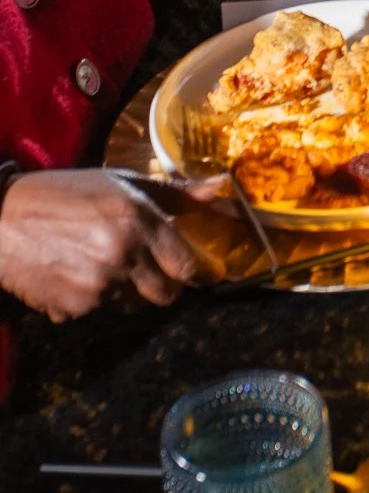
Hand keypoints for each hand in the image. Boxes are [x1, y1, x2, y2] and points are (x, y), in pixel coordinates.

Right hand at [0, 170, 223, 321]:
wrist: (1, 219)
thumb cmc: (65, 193)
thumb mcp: (122, 181)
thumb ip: (177, 192)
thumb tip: (223, 186)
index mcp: (139, 219)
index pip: (187, 264)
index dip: (197, 274)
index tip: (202, 276)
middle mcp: (123, 254)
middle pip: (165, 294)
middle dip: (160, 285)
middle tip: (143, 268)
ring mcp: (98, 285)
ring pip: (128, 301)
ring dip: (119, 289)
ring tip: (92, 259)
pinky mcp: (73, 308)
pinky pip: (94, 310)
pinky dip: (86, 298)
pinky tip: (68, 272)